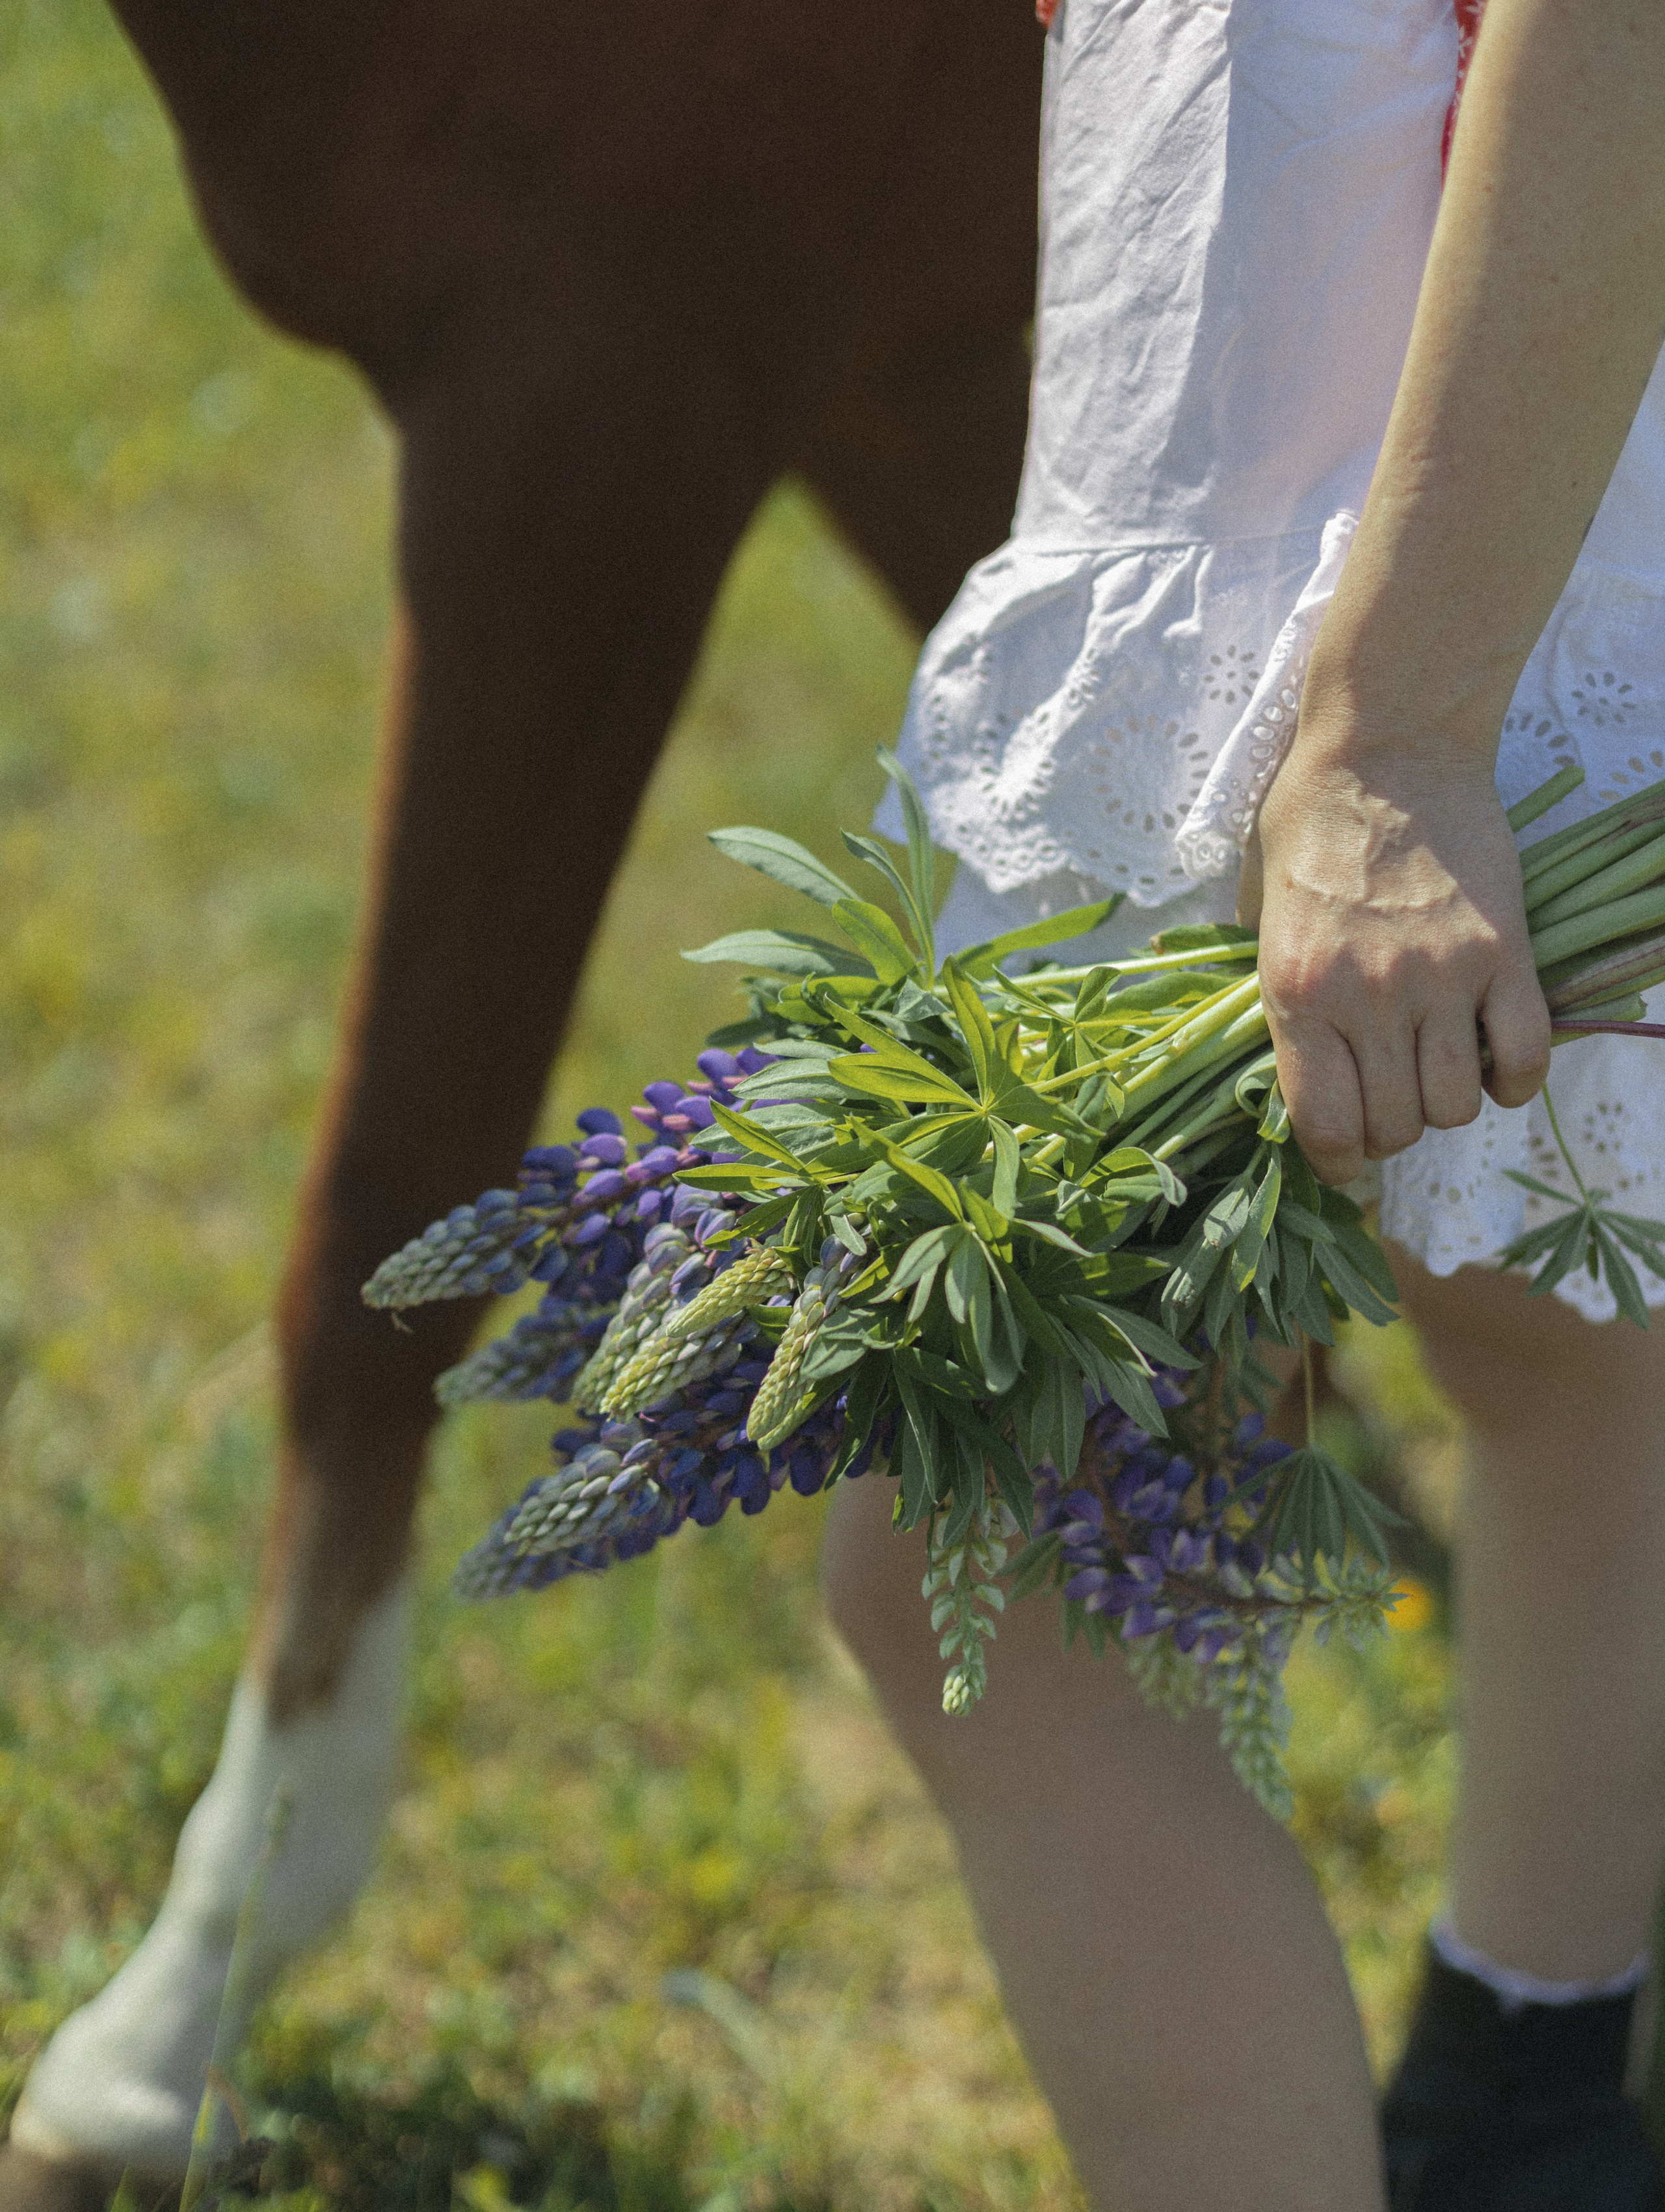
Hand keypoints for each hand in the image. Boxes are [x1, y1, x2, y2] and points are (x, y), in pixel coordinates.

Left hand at [1239, 737, 1550, 1186]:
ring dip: (1447, 1104)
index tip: (1343, 1155)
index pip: (1325, 1126)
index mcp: (1297, 992)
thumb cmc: (1309, 822)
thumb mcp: (1258, 912)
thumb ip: (1275, 990)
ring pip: (1457, 1104)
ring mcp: (1441, 977)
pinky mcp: (1502, 951)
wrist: (1386, 746)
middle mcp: (1368, 998)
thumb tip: (1294, 1062)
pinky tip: (1494, 1063)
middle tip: (1388, 1101)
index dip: (1337, 1160)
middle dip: (1390, 1132)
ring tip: (1435, 1071)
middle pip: (1395, 1126)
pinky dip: (1513, 1079)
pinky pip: (1525, 1054)